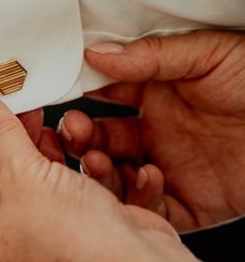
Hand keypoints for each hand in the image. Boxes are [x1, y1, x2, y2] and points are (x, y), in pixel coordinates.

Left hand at [0, 90, 227, 261]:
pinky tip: (78, 147)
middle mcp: (0, 237)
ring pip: (28, 170)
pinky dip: (68, 162)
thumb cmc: (81, 251)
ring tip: (47, 118)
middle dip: (6, 133)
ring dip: (40, 145)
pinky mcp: (70, 221)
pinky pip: (60, 180)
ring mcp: (36, 229)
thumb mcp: (25, 177)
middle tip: (13, 100)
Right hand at [58, 31, 244, 231]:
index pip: (103, 94)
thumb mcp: (207, 54)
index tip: (55, 93)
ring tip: (99, 160)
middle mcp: (158, 131)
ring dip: (99, 169)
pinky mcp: (191, 202)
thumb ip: (150, 57)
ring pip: (116, 175)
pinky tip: (146, 177)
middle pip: (100, 138)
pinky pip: (152, 208)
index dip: (78, 94)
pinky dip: (139, 199)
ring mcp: (171, 166)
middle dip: (79, 137)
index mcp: (157, 93)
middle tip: (71, 131)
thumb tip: (97, 53)